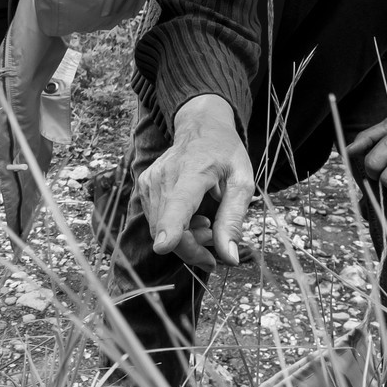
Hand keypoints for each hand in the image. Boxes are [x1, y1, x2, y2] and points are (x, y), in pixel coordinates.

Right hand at [137, 94, 255, 268]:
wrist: (200, 127)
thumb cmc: (225, 155)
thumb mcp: (242, 183)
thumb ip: (233, 220)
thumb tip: (230, 259)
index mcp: (194, 172)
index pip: (179, 203)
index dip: (171, 228)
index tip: (163, 247)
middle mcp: (165, 176)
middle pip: (169, 227)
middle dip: (192, 249)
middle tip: (217, 244)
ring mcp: (150, 180)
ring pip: (159, 229)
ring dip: (185, 240)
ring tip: (208, 226)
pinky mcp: (144, 185)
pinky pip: (155, 220)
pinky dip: (174, 228)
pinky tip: (192, 217)